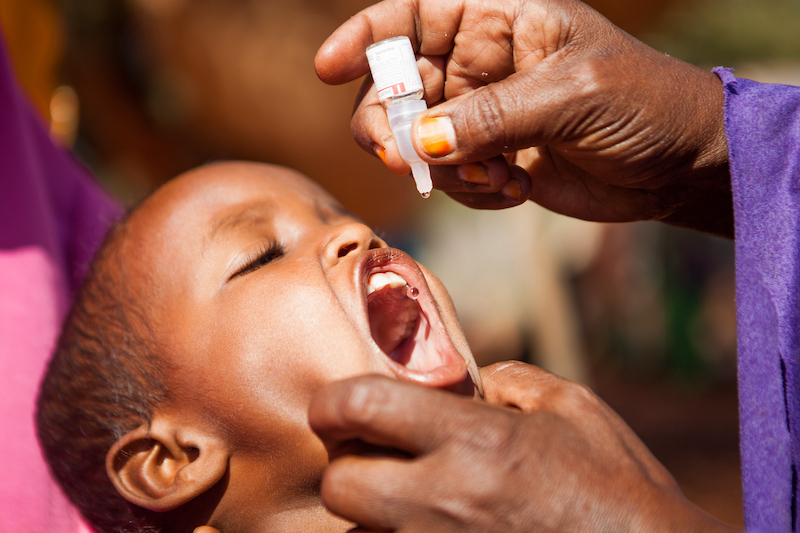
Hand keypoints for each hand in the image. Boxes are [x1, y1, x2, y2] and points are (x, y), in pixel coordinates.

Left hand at [309, 363, 738, 531]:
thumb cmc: (619, 484)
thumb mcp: (571, 407)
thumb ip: (506, 381)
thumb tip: (462, 381)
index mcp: (477, 440)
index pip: (361, 408)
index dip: (332, 402)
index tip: (333, 404)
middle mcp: (448, 500)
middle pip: (339, 485)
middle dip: (347, 463)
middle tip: (375, 451)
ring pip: (359, 531)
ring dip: (372, 509)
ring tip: (414, 492)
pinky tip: (436, 520)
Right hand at [316, 0, 731, 235]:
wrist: (678, 165)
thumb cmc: (643, 102)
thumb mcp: (572, 95)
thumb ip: (492, 116)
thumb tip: (418, 141)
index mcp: (499, 19)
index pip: (412, 15)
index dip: (365, 36)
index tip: (329, 68)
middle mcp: (481, 64)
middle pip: (397, 86)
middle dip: (392, 124)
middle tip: (403, 157)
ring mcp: (483, 116)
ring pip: (418, 141)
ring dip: (446, 169)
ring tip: (500, 176)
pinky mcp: (492, 160)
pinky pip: (450, 179)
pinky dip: (472, 192)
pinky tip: (517, 187)